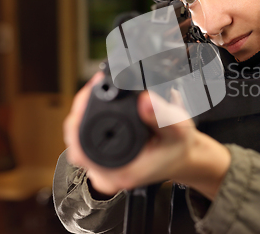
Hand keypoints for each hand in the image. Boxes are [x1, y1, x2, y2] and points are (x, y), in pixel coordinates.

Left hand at [63, 73, 230, 199]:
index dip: (82, 113)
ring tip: (99, 91)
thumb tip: (144, 100)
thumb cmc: (178, 146)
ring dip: (85, 113)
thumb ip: (161, 115)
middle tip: (99, 83)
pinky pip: (85, 140)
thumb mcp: (177, 128)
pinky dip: (90, 121)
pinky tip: (99, 107)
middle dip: (83, 107)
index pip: (82, 145)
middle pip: (76, 138)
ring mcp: (102, 171)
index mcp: (122, 172)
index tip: (93, 88)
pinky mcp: (102, 163)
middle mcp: (107, 175)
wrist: (183, 157)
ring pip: (79, 138)